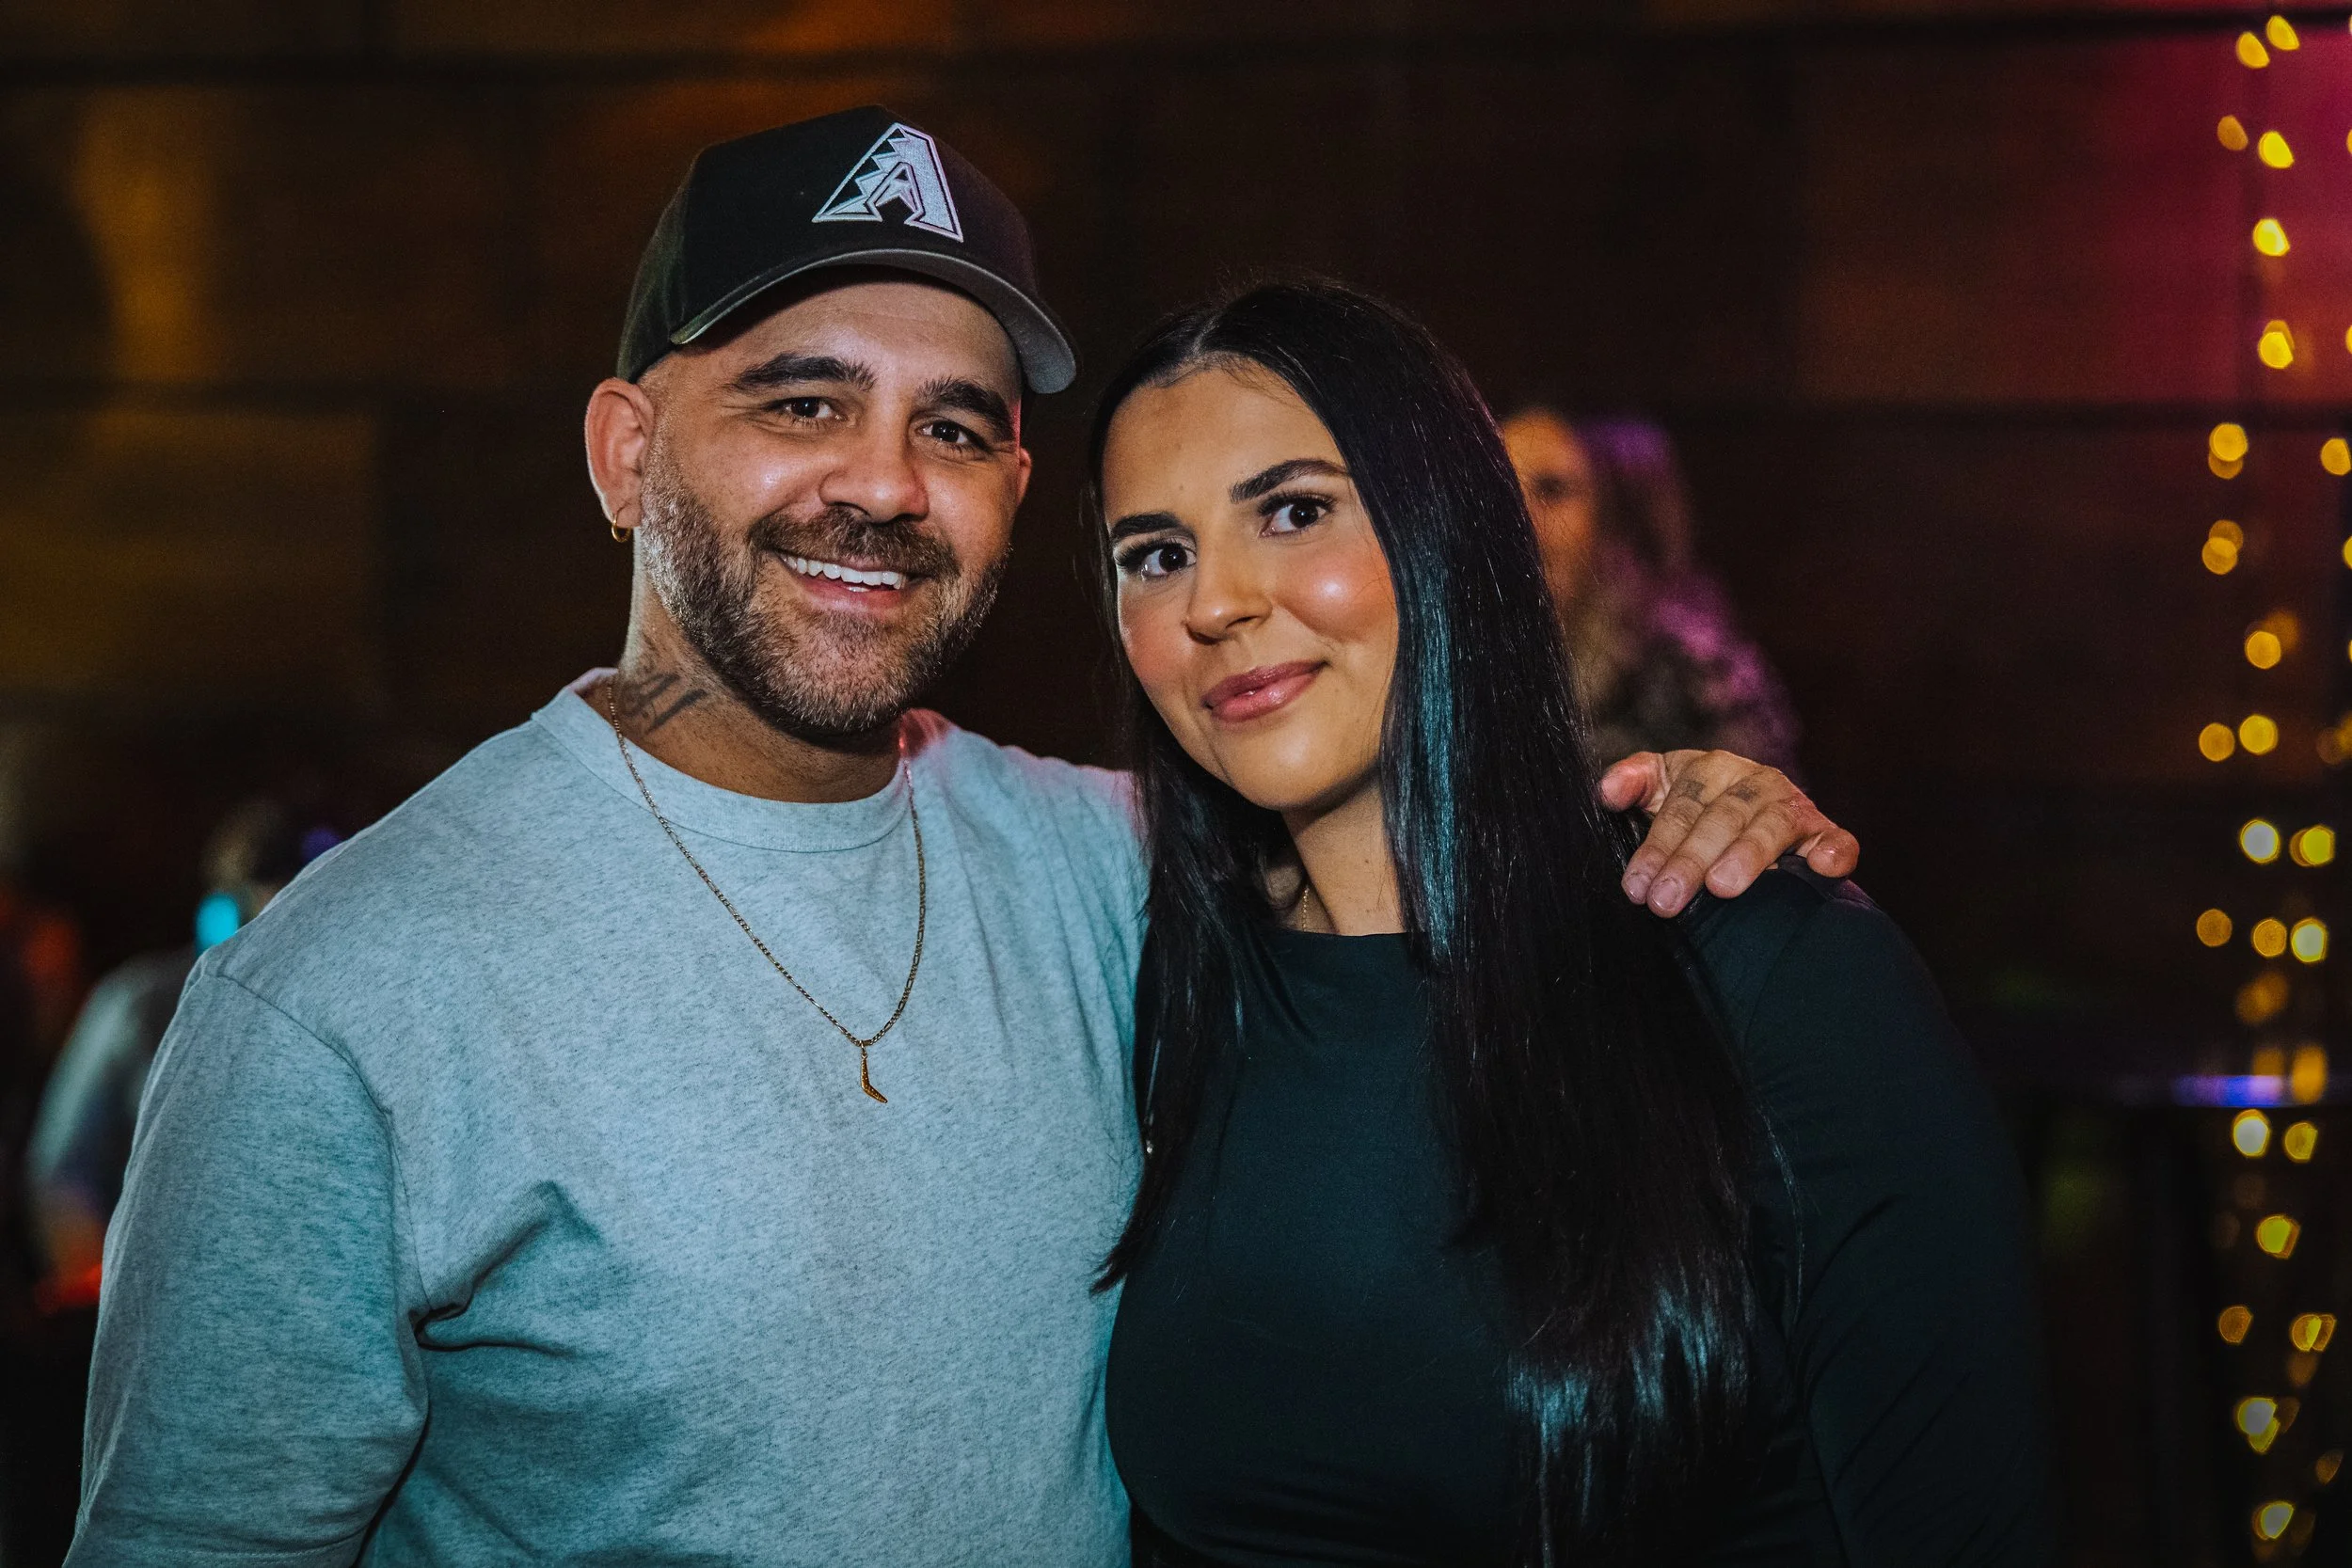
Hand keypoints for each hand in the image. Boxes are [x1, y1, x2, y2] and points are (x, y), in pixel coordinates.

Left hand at [1597, 750, 1859, 916]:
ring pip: (1771, 825)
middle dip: (1690, 860)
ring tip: (1722, 888)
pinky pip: (1836, 839)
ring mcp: (1790, 805)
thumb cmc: (1691, 811)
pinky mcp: (1823, 831)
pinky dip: (1834, 850)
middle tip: (1665, 901)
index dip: (1656, 845)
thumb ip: (1633, 783)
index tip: (1636, 887)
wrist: (1747, 820)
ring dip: (1747, 855)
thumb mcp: (1658, 791)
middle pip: (1720, 817)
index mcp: (1707, 768)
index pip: (1680, 805)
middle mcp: (1751, 781)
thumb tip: (1608, 792)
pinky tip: (1821, 866)